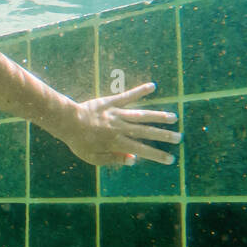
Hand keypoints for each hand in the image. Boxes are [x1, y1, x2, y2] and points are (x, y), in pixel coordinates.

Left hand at [60, 82, 180, 166]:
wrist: (67, 121)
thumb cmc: (79, 142)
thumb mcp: (94, 158)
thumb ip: (114, 159)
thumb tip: (134, 159)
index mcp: (117, 142)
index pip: (142, 150)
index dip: (157, 155)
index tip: (170, 159)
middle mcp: (121, 128)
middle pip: (147, 132)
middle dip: (164, 136)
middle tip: (179, 137)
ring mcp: (117, 113)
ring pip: (142, 115)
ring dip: (158, 116)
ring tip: (174, 117)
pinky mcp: (111, 101)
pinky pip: (128, 96)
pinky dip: (140, 91)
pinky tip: (152, 86)